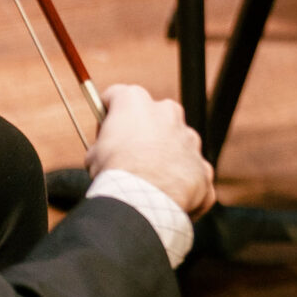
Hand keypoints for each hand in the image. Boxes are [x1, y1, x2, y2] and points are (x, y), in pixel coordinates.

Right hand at [86, 85, 214, 217]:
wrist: (144, 198)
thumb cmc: (115, 171)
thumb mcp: (93, 153)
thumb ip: (105, 144)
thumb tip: (104, 153)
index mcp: (137, 102)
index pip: (119, 96)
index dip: (108, 113)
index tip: (104, 130)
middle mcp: (168, 112)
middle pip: (154, 118)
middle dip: (143, 135)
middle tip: (126, 158)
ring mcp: (190, 139)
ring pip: (176, 145)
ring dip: (164, 160)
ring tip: (146, 183)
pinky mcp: (202, 165)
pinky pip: (190, 173)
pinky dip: (180, 185)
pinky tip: (164, 199)